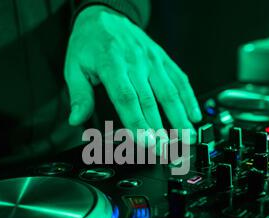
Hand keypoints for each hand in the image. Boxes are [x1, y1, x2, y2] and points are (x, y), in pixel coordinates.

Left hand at [64, 5, 201, 144]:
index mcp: (111, 64)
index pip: (126, 99)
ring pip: (169, 91)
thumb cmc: (89, 43)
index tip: (146, 143)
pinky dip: (189, 98)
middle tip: (166, 150)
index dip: (138, 123)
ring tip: (186, 137)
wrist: (104, 15)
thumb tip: (77, 120)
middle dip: (160, 129)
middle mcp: (135, 62)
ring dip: (180, 116)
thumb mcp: (74, 67)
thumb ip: (79, 95)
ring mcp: (152, 60)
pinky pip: (179, 79)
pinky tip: (194, 114)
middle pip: (150, 100)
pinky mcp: (163, 58)